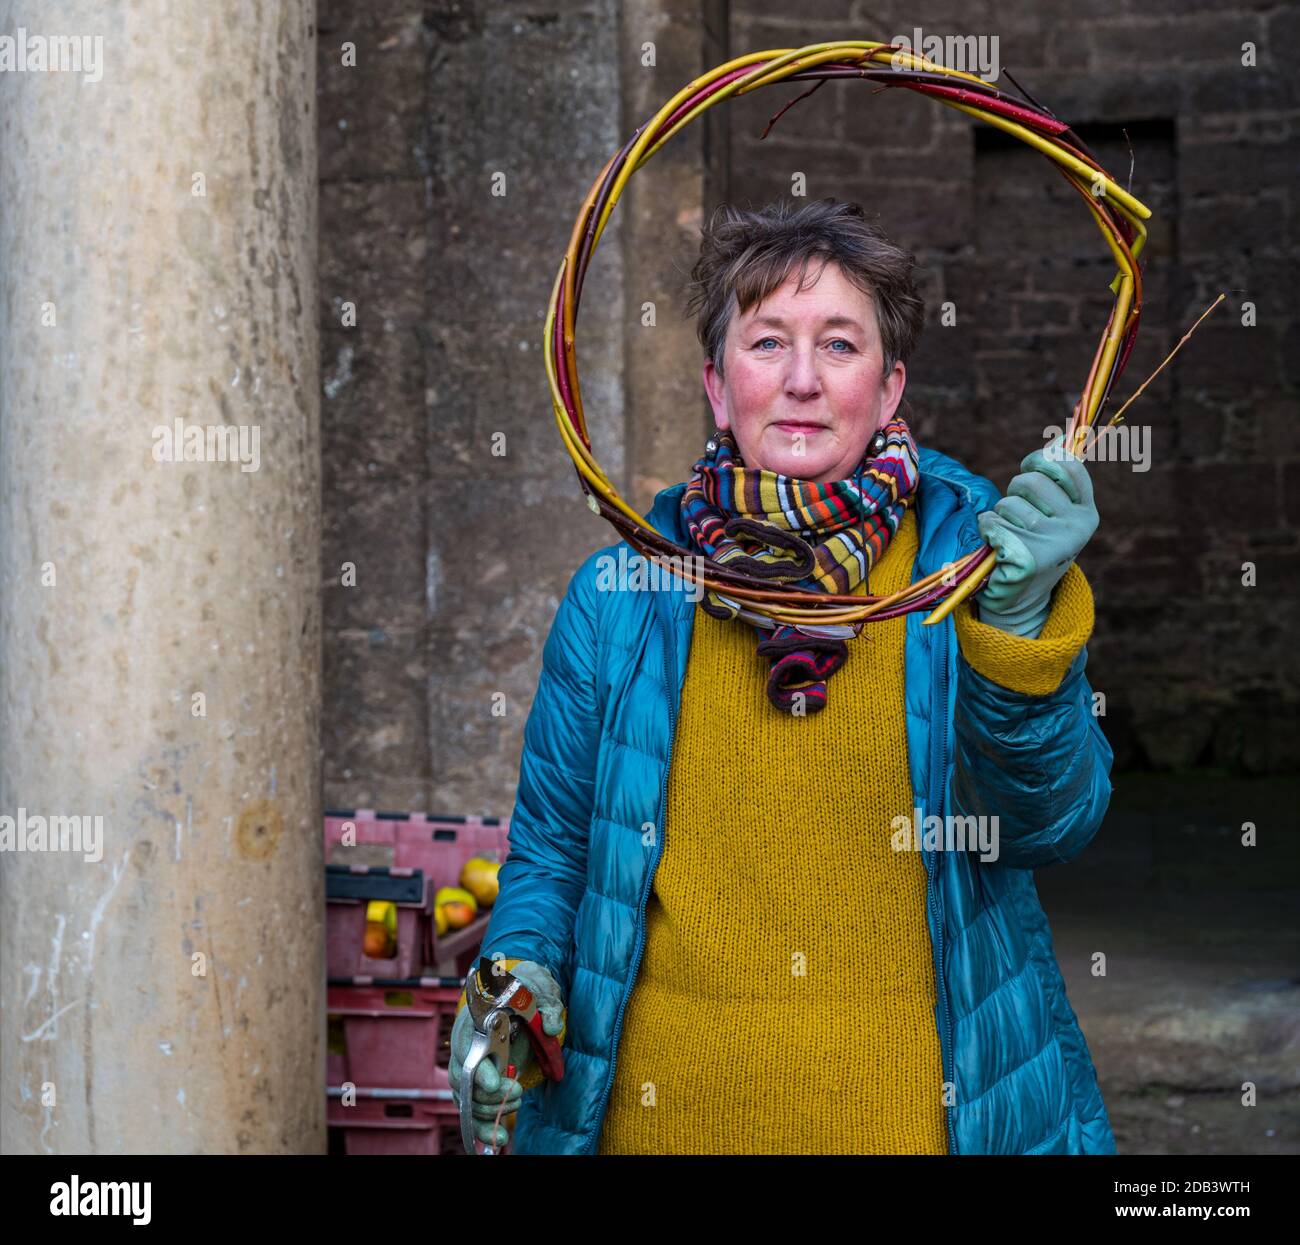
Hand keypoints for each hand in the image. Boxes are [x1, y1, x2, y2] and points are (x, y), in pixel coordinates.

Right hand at [448, 959, 564, 1147]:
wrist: (519, 992)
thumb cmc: (527, 989)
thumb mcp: (541, 989)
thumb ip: (548, 1005)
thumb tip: (552, 1026)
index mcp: (476, 1017)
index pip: (468, 1046)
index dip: (478, 1068)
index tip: (495, 1082)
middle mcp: (466, 1042)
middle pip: (464, 1078)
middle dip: (489, 1093)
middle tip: (517, 1091)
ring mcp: (468, 1062)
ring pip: (465, 1097)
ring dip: (489, 1109)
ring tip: (516, 1101)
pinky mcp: (476, 1081)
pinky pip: (471, 1109)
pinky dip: (482, 1127)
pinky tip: (497, 1138)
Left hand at [975, 434, 1098, 636]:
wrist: (1021, 600)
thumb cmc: (1033, 547)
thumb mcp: (1054, 514)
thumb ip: (1058, 480)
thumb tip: (1062, 436)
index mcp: (1087, 513)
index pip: (1067, 464)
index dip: (1041, 460)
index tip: (1031, 469)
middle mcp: (1078, 527)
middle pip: (1030, 481)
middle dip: (1013, 493)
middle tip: (1017, 517)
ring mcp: (1054, 543)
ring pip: (1008, 503)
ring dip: (999, 516)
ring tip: (1008, 537)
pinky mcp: (1028, 558)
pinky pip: (992, 522)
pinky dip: (986, 530)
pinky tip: (996, 547)